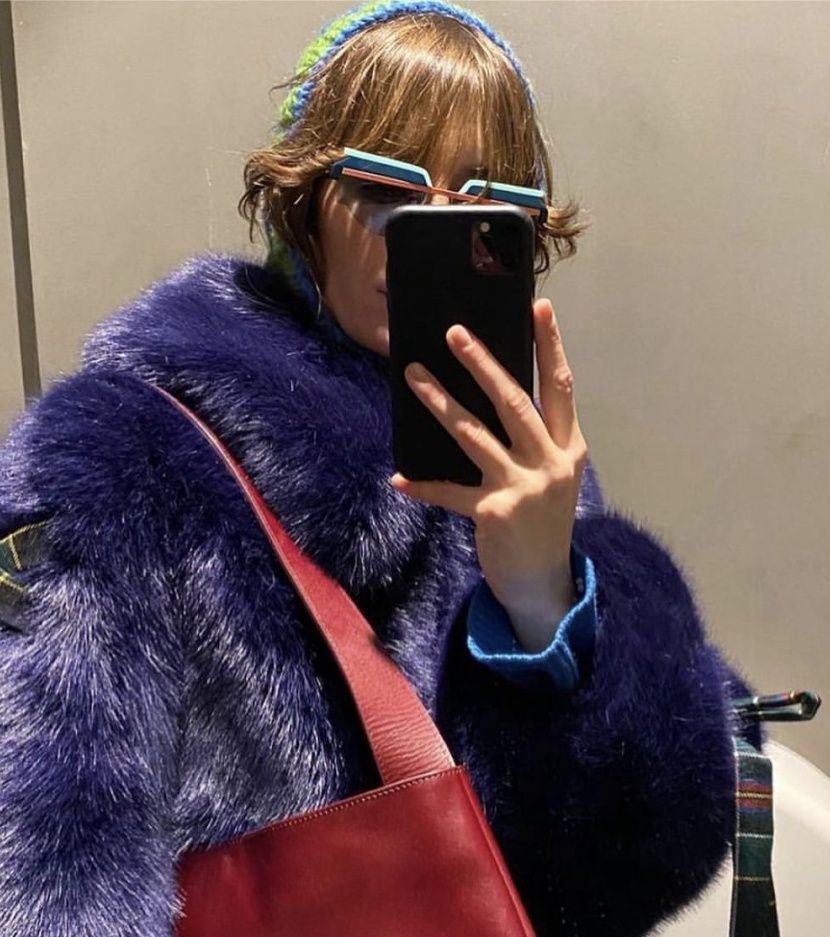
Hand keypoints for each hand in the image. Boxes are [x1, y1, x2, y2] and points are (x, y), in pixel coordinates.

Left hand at [390, 298, 586, 652]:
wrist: (543, 584)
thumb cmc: (541, 524)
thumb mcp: (551, 479)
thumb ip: (534, 442)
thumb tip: (494, 397)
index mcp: (568, 449)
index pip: (560, 388)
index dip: (551, 347)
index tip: (539, 307)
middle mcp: (550, 463)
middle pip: (514, 402)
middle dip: (483, 364)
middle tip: (455, 333)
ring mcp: (522, 488)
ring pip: (474, 435)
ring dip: (441, 403)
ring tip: (415, 377)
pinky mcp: (494, 514)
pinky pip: (450, 492)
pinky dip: (423, 486)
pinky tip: (400, 479)